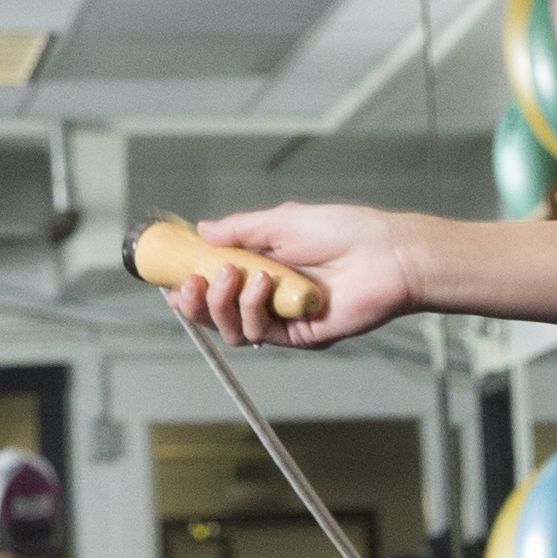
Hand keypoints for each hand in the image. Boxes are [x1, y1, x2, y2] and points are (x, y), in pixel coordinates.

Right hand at [171, 205, 420, 346]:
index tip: (169, 278)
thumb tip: (201, 230)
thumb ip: (239, 230)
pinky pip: (262, 334)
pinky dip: (253, 309)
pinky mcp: (302, 336)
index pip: (216, 287)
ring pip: (234, 329)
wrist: (387, 252)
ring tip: (232, 275)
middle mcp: (271, 298)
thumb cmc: (345, 231)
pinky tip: (262, 284)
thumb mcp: (280, 222)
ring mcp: (286, 319)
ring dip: (223, 303)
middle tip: (190, 281)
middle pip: (217, 315)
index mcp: (264, 270)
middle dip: (196, 301)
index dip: (188, 287)